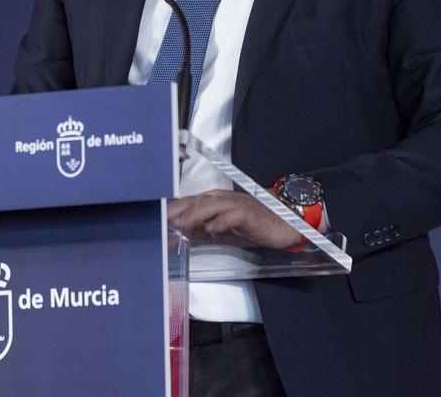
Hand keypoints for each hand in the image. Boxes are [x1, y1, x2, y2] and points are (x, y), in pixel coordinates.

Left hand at [167, 189, 303, 249]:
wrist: (284, 222)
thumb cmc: (252, 225)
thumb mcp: (223, 232)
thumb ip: (202, 234)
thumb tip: (179, 241)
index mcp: (215, 201)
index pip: (190, 202)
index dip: (173, 209)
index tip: (156, 217)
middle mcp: (224, 199)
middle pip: (198, 201)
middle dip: (179, 209)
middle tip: (163, 219)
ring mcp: (237, 205)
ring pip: (213, 205)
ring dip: (195, 214)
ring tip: (181, 223)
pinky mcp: (250, 214)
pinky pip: (234, 216)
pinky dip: (222, 221)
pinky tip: (212, 229)